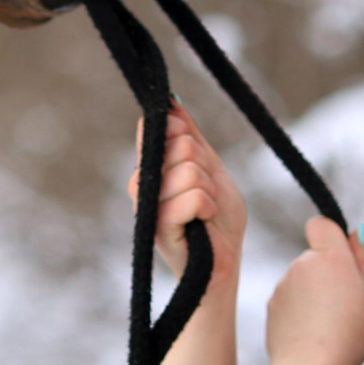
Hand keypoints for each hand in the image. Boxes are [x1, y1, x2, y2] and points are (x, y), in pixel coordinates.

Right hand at [128, 104, 246, 282]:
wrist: (223, 263)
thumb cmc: (217, 219)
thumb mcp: (211, 168)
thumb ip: (191, 137)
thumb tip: (172, 101)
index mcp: (151, 165)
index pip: (159, 125)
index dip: (185, 135)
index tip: (196, 157)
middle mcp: (141, 183)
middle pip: (181, 144)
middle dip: (206, 167)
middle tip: (206, 193)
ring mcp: (148, 206)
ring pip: (189, 170)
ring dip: (210, 190)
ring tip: (206, 210)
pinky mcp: (160, 229)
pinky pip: (194, 197)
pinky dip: (209, 207)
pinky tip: (204, 221)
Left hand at [265, 218, 363, 364]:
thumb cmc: (348, 337)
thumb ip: (361, 262)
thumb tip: (356, 233)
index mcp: (330, 258)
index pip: (321, 224)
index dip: (330, 237)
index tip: (340, 258)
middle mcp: (302, 264)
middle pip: (314, 256)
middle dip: (326, 272)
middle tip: (342, 305)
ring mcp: (283, 284)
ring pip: (302, 279)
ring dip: (313, 293)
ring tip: (326, 325)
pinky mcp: (272, 303)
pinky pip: (290, 298)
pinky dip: (299, 309)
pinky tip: (310, 332)